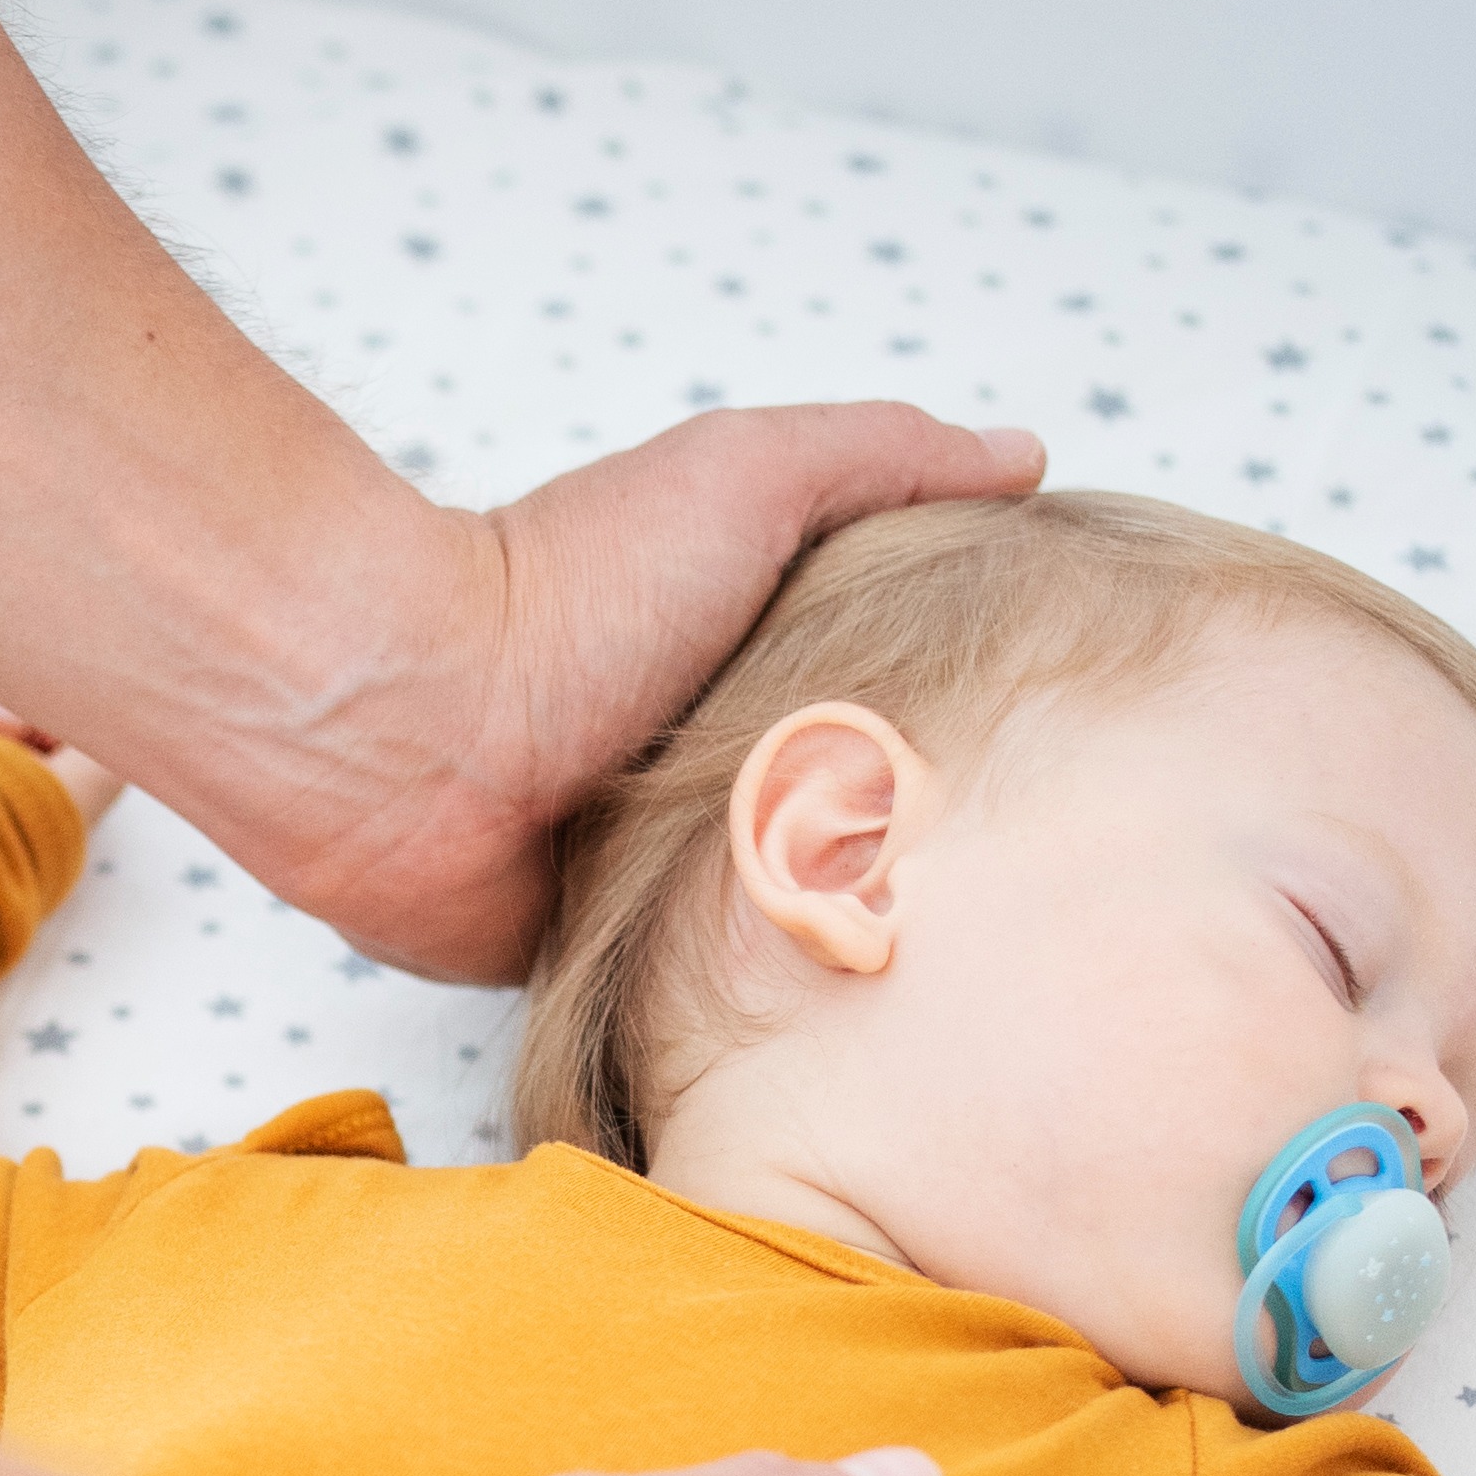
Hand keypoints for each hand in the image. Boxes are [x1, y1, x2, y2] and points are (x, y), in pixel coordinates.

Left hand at [266, 410, 1045, 986]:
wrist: (407, 730)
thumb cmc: (565, 591)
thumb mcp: (746, 476)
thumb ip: (881, 455)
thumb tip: (1022, 454)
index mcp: (753, 639)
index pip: (902, 674)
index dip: (981, 698)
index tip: (1068, 733)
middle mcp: (715, 747)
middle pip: (868, 802)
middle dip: (932, 833)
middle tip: (1030, 878)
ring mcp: (664, 854)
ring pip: (802, 904)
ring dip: (854, 920)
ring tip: (959, 962)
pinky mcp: (612, 949)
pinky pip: (711, 991)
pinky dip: (757, 995)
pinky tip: (842, 1022)